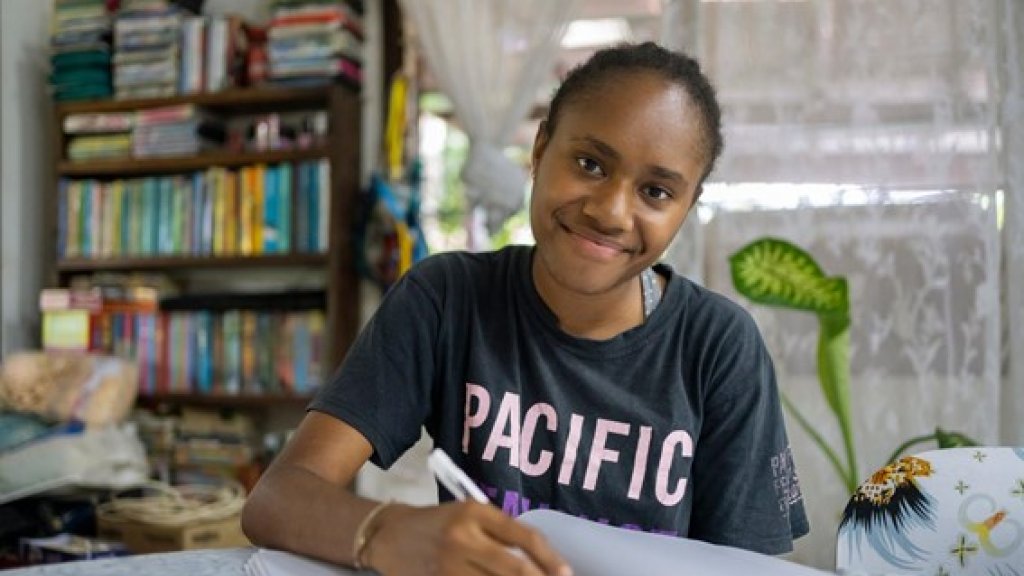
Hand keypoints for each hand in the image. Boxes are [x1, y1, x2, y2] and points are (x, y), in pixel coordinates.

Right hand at [365, 501, 572, 575]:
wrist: (389, 536)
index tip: (565, 573)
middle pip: (515, 569)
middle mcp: (462, 538)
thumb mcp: (469, 514)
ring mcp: (449, 565)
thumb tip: (542, 562)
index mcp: (474, 512)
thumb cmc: (439, 524)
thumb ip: (501, 533)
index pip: (524, 536)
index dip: (550, 559)